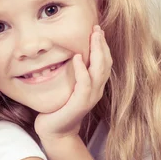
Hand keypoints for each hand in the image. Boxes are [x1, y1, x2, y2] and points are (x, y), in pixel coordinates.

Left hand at [35, 25, 111, 140]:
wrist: (54, 131)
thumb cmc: (58, 108)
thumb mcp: (66, 87)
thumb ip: (71, 74)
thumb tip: (65, 55)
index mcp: (94, 85)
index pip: (103, 62)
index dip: (102, 46)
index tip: (97, 30)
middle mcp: (96, 90)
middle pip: (105, 63)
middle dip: (102, 44)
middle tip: (97, 28)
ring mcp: (90, 97)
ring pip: (99, 70)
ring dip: (97, 52)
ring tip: (93, 37)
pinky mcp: (80, 103)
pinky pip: (84, 83)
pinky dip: (82, 69)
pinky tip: (77, 58)